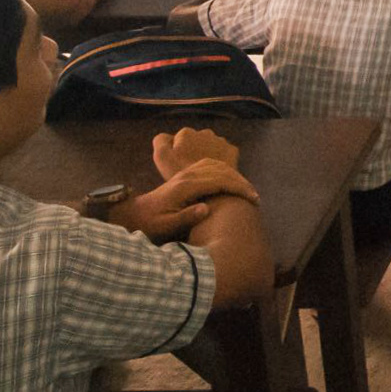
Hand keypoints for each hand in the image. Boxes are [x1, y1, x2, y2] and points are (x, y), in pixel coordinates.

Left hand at [109, 157, 259, 240]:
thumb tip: (206, 208)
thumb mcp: (166, 226)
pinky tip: (231, 182)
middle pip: (221, 170)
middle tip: (255, 198)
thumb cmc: (151, 224)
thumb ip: (186, 218)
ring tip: (247, 191)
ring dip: (234, 175)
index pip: (219, 181)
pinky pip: (210, 166)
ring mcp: (186, 173)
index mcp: (185, 187)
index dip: (238, 188)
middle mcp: (187, 176)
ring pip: (216, 165)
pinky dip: (225, 171)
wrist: (135, 214)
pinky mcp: (186, 175)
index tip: (252, 200)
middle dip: (241, 182)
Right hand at [152, 127, 239, 179]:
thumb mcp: (162, 157)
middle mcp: (205, 132)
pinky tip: (217, 173)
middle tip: (190, 170)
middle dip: (193, 152)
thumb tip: (167, 135)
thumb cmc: (182, 175)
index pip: (179, 140)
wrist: (211, 191)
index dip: (177, 154)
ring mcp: (221, 140)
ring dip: (208, 155)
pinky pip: (225, 153)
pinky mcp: (232, 151)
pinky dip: (221, 160)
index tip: (178, 166)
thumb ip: (160, 141)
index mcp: (186, 133)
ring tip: (204, 174)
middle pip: (195, 143)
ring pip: (211, 147)